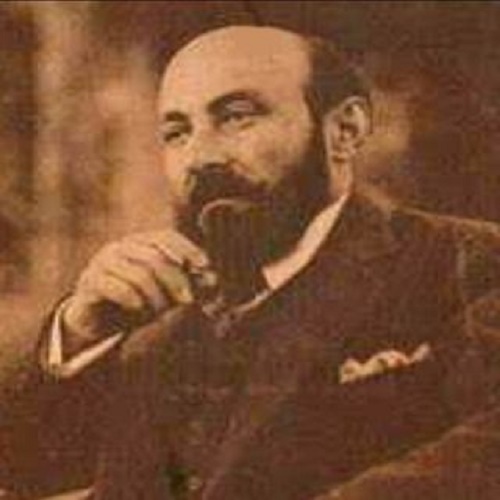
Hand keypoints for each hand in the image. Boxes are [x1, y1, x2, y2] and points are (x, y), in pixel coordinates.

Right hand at [61, 230, 212, 346]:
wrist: (98, 323)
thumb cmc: (137, 304)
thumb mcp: (165, 293)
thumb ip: (187, 283)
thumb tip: (213, 279)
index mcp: (140, 243)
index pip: (166, 237)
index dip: (188, 249)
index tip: (206, 265)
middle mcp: (121, 247)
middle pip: (155, 256)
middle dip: (177, 280)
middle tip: (189, 301)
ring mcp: (103, 262)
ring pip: (138, 273)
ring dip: (156, 295)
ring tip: (162, 313)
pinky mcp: (90, 282)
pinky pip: (114, 286)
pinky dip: (131, 297)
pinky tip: (140, 308)